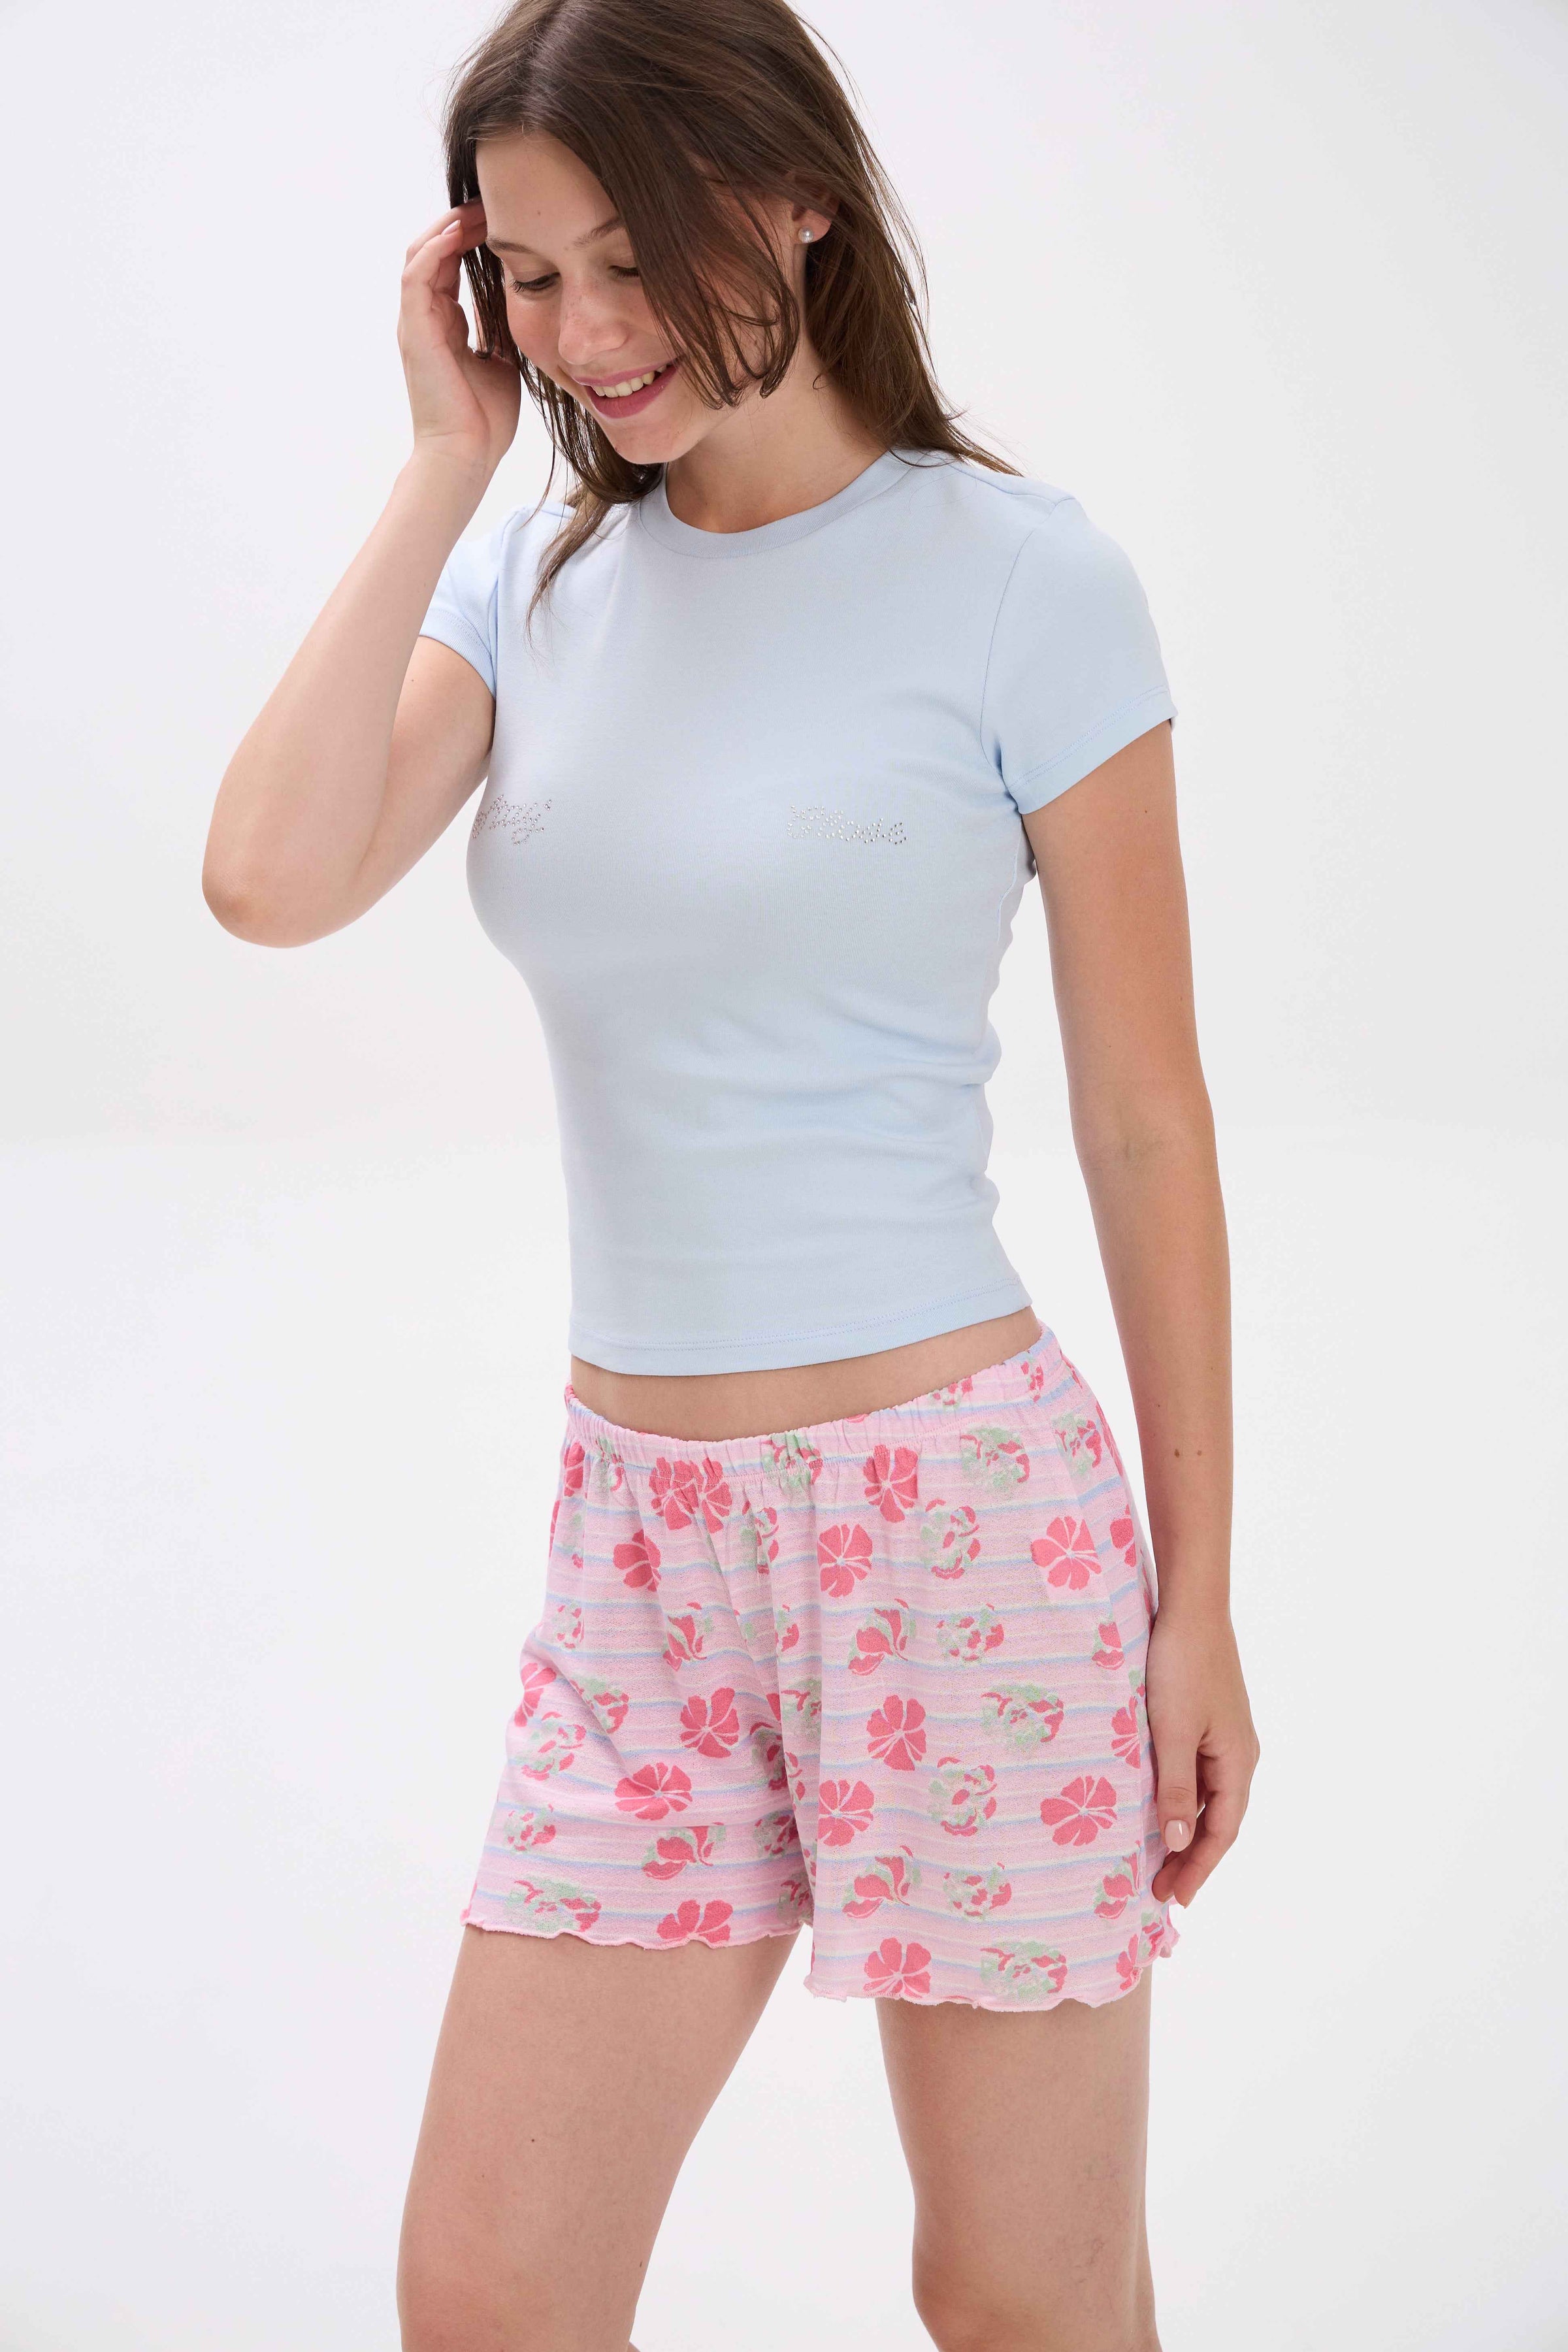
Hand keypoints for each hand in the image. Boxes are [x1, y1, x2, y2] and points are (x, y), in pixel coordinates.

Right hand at [398, 201, 521, 482]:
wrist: (467, 455)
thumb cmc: (484, 420)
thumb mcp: (503, 362)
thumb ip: (501, 330)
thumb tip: (522, 304)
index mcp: (445, 326)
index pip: (450, 265)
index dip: (470, 237)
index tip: (499, 219)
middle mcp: (425, 319)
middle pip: (433, 251)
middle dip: (458, 223)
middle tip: (488, 202)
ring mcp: (416, 324)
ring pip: (420, 255)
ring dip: (445, 227)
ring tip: (473, 208)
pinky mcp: (414, 331)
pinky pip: (416, 276)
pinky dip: (434, 249)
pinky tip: (456, 231)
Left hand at [1145, 1604, 1258, 1905]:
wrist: (1191, 1607)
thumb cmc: (1181, 1667)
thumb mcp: (1173, 1732)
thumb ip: (1176, 1789)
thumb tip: (1180, 1843)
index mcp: (1237, 1762)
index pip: (1222, 1832)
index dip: (1199, 1868)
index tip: (1176, 1900)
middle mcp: (1238, 1754)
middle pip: (1218, 1820)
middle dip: (1192, 1858)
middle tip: (1161, 1891)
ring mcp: (1224, 1736)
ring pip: (1208, 1798)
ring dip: (1186, 1830)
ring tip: (1157, 1859)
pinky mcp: (1207, 1719)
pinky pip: (1197, 1774)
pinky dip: (1182, 1799)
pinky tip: (1159, 1806)